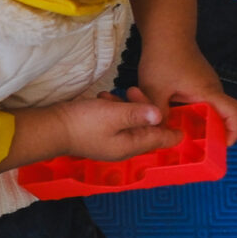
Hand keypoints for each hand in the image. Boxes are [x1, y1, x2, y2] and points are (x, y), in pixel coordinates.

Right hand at [53, 91, 183, 162]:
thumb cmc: (84, 122)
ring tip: (115, 93)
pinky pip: (116, 122)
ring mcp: (110, 141)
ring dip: (128, 106)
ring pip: (130, 123)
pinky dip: (114, 109)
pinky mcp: (99, 133)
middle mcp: (123, 147)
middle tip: (134, 90)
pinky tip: (104, 98)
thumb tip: (160, 115)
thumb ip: (139, 113)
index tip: (184, 124)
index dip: (173, 131)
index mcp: (131, 145)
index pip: (160, 140)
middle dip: (145, 109)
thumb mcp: (115, 114)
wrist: (51, 127)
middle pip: (146, 129)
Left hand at [136, 46, 236, 143]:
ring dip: (200, 125)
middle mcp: (213, 91)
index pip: (235, 113)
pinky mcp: (198, 85)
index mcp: (209, 92)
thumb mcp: (155, 89)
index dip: (235, 132)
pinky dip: (192, 115)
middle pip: (224, 117)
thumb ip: (158, 113)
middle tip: (196, 149)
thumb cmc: (164, 57)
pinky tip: (174, 120)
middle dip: (213, 135)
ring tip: (182, 137)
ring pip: (210, 112)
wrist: (166, 33)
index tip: (223, 145)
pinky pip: (201, 105)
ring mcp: (207, 87)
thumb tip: (159, 134)